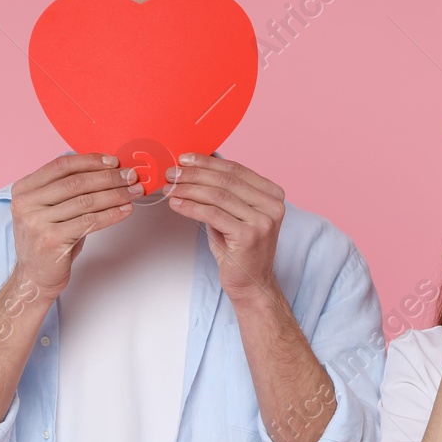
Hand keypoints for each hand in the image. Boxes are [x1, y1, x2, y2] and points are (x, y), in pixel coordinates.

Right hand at [10, 153, 141, 295]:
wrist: (35, 276)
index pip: (61, 165)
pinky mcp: (51, 240)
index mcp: (23, 189)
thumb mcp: (50, 209)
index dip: (90, 161)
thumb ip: (67, 189)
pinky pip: (89, 222)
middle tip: (130, 176)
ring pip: (85, 201)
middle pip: (75, 182)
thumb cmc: (48, 240)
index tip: (114, 162)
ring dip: (115, 195)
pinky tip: (125, 210)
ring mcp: (36, 222)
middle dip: (108, 177)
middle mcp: (26, 203)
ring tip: (134, 192)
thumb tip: (106, 170)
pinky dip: (111, 214)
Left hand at [162, 154, 283, 303]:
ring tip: (170, 187)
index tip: (184, 158)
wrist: (251, 283)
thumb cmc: (239, 249)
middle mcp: (272, 205)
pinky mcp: (249, 236)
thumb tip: (195, 167)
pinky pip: (212, 214)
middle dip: (194, 174)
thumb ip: (224, 192)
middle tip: (171, 172)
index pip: (236, 169)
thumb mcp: (234, 214)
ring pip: (217, 196)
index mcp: (272, 194)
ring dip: (188, 189)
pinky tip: (176, 204)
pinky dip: (191, 207)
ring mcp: (263, 221)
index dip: (208, 162)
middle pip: (226, 181)